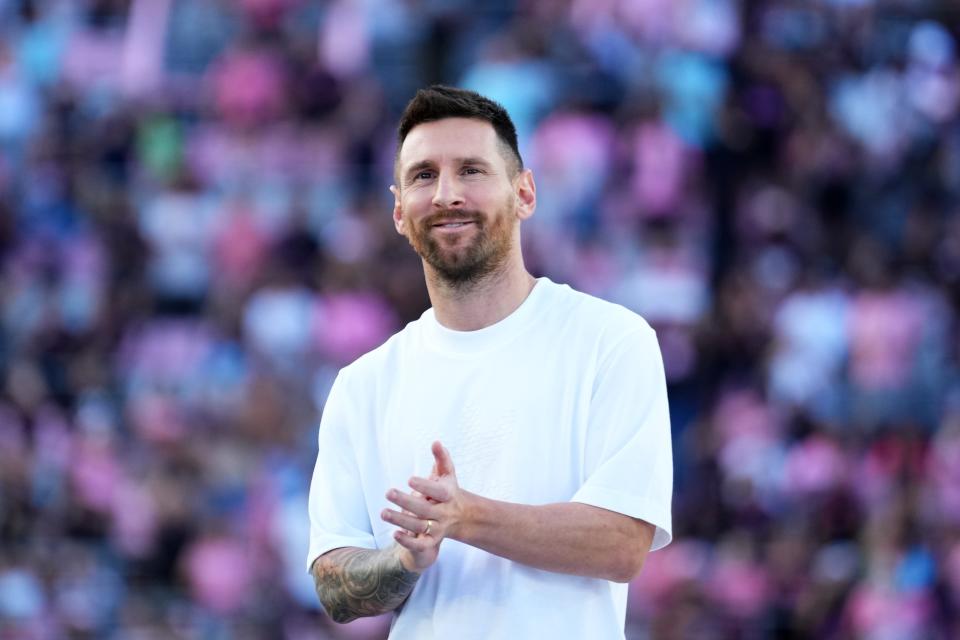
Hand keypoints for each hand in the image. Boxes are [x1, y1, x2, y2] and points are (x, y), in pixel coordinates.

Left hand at [381, 441, 465, 571]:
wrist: (460, 516)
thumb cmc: (448, 490)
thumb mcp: (447, 474)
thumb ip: (441, 458)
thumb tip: (435, 442)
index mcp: (448, 495)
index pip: (437, 491)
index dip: (424, 486)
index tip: (409, 479)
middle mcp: (444, 512)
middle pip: (424, 509)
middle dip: (406, 502)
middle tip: (388, 492)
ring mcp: (438, 527)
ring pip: (418, 526)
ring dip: (400, 520)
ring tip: (383, 512)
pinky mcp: (432, 541)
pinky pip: (421, 545)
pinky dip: (408, 541)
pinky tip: (394, 534)